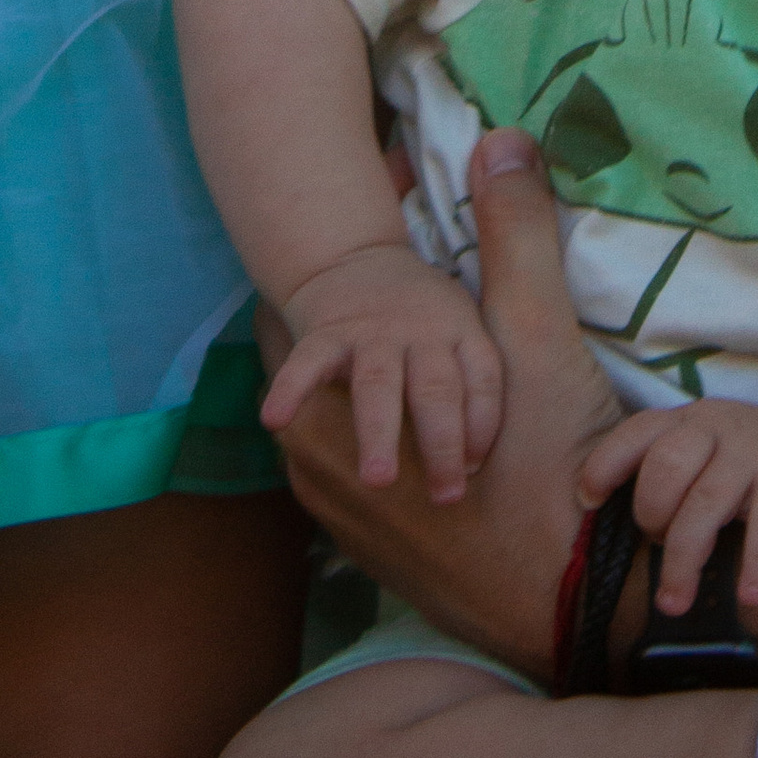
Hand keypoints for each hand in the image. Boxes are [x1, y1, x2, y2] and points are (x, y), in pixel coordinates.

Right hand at [262, 241, 505, 501]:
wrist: (354, 260)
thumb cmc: (421, 323)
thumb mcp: (459, 333)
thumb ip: (470, 391)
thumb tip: (476, 469)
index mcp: (460, 333)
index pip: (482, 379)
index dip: (483, 425)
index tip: (478, 470)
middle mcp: (421, 331)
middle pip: (436, 388)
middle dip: (442, 442)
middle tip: (446, 498)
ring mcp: (371, 332)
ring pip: (377, 383)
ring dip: (379, 432)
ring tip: (377, 481)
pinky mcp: (325, 333)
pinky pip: (308, 363)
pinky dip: (291, 389)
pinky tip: (275, 422)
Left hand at [271, 128, 627, 678]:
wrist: (572, 598)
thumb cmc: (548, 465)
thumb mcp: (536, 337)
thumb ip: (514, 234)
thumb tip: (501, 137)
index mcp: (334, 409)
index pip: (285, 325)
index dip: (320, 277)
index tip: (353, 247)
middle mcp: (316, 468)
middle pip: (302, 380)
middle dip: (333, 335)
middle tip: (377, 296)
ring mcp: (338, 521)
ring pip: (321, 435)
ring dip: (349, 397)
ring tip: (396, 359)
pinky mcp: (368, 558)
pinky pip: (343, 483)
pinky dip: (363, 448)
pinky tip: (415, 433)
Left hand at [581, 395, 757, 612]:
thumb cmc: (749, 467)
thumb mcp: (704, 456)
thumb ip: (666, 477)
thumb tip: (608, 531)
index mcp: (688, 421)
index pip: (637, 433)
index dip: (605, 465)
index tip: (588, 503)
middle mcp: (717, 428)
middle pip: (666, 465)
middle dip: (650, 515)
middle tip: (655, 549)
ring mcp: (756, 453)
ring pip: (707, 501)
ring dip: (683, 558)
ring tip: (674, 603)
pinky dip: (757, 564)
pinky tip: (750, 595)